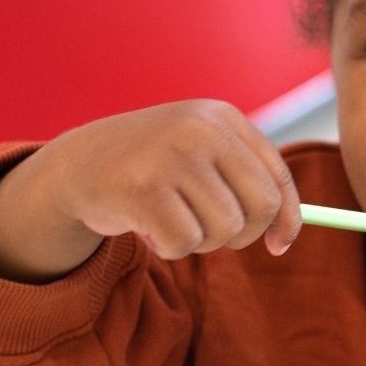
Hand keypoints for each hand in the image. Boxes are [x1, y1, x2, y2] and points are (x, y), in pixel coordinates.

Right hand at [0, 100, 301, 280]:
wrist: (78, 164)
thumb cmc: (155, 168)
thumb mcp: (204, 158)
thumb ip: (247, 186)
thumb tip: (285, 240)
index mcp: (224, 117)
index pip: (278, 176)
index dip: (287, 218)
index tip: (279, 245)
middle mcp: (202, 129)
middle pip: (261, 207)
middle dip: (243, 234)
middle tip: (212, 233)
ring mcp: (172, 156)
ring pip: (224, 229)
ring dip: (200, 241)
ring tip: (172, 220)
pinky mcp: (143, 188)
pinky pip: (185, 242)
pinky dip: (171, 248)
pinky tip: (149, 228)